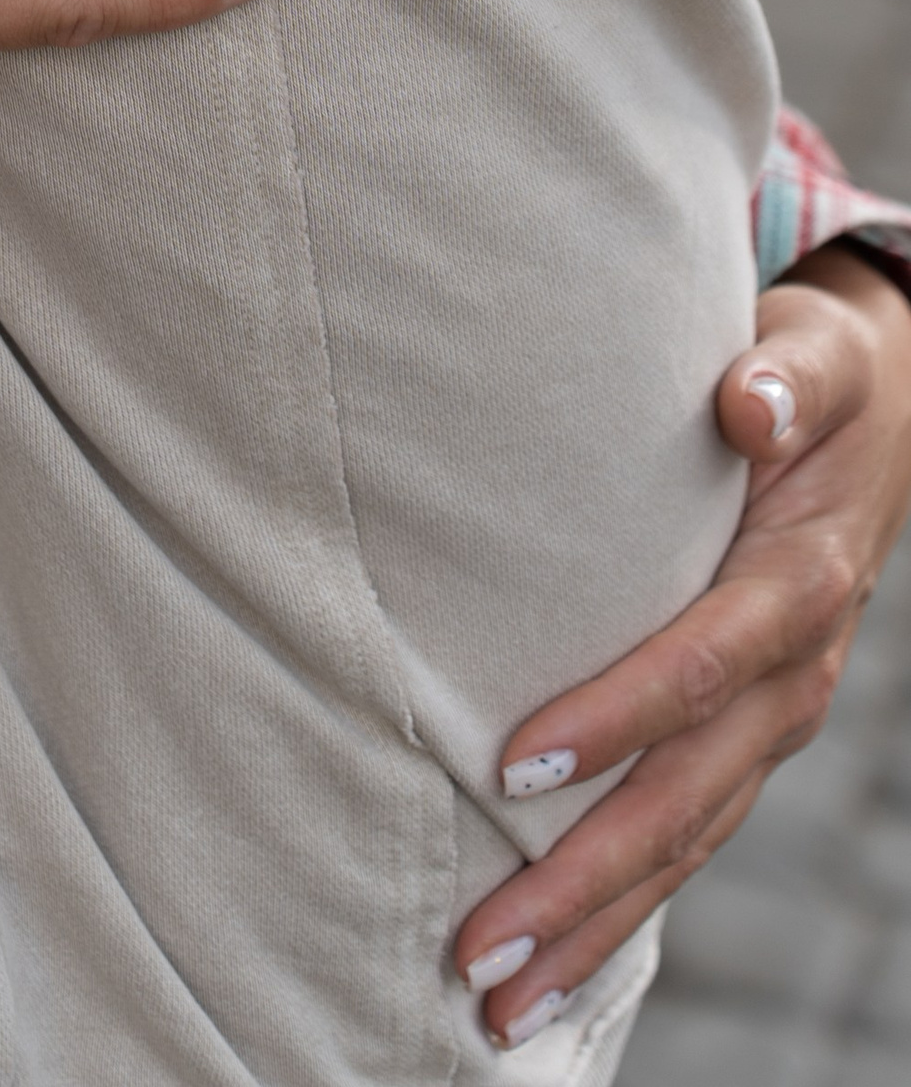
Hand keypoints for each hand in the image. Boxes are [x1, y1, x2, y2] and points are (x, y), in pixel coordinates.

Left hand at [455, 243, 910, 1047]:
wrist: (874, 422)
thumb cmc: (812, 378)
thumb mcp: (814, 355)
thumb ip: (785, 374)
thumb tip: (744, 399)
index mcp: (797, 586)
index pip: (700, 667)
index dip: (616, 718)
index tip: (513, 762)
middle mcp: (790, 677)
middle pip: (685, 798)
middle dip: (586, 881)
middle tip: (482, 950)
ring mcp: (769, 724)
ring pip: (682, 846)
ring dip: (593, 925)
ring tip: (496, 999)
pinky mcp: (742, 741)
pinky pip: (684, 838)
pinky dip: (622, 906)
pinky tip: (551, 964)